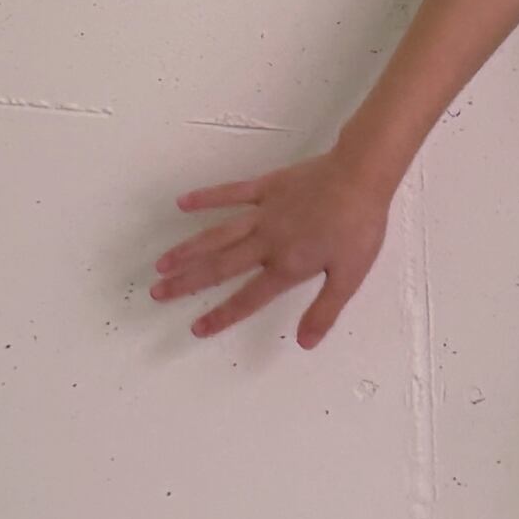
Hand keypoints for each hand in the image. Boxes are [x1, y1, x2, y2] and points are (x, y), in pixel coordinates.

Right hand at [150, 152, 389, 348]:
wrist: (361, 175)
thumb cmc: (359, 226)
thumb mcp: (349, 276)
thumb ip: (324, 310)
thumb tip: (305, 343)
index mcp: (287, 266)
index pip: (248, 298)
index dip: (222, 315)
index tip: (196, 328)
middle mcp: (267, 242)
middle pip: (220, 267)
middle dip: (187, 283)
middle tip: (157, 293)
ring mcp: (263, 213)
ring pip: (217, 234)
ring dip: (188, 249)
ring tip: (162, 262)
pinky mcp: (267, 187)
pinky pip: (231, 193)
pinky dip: (207, 198)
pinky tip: (183, 203)